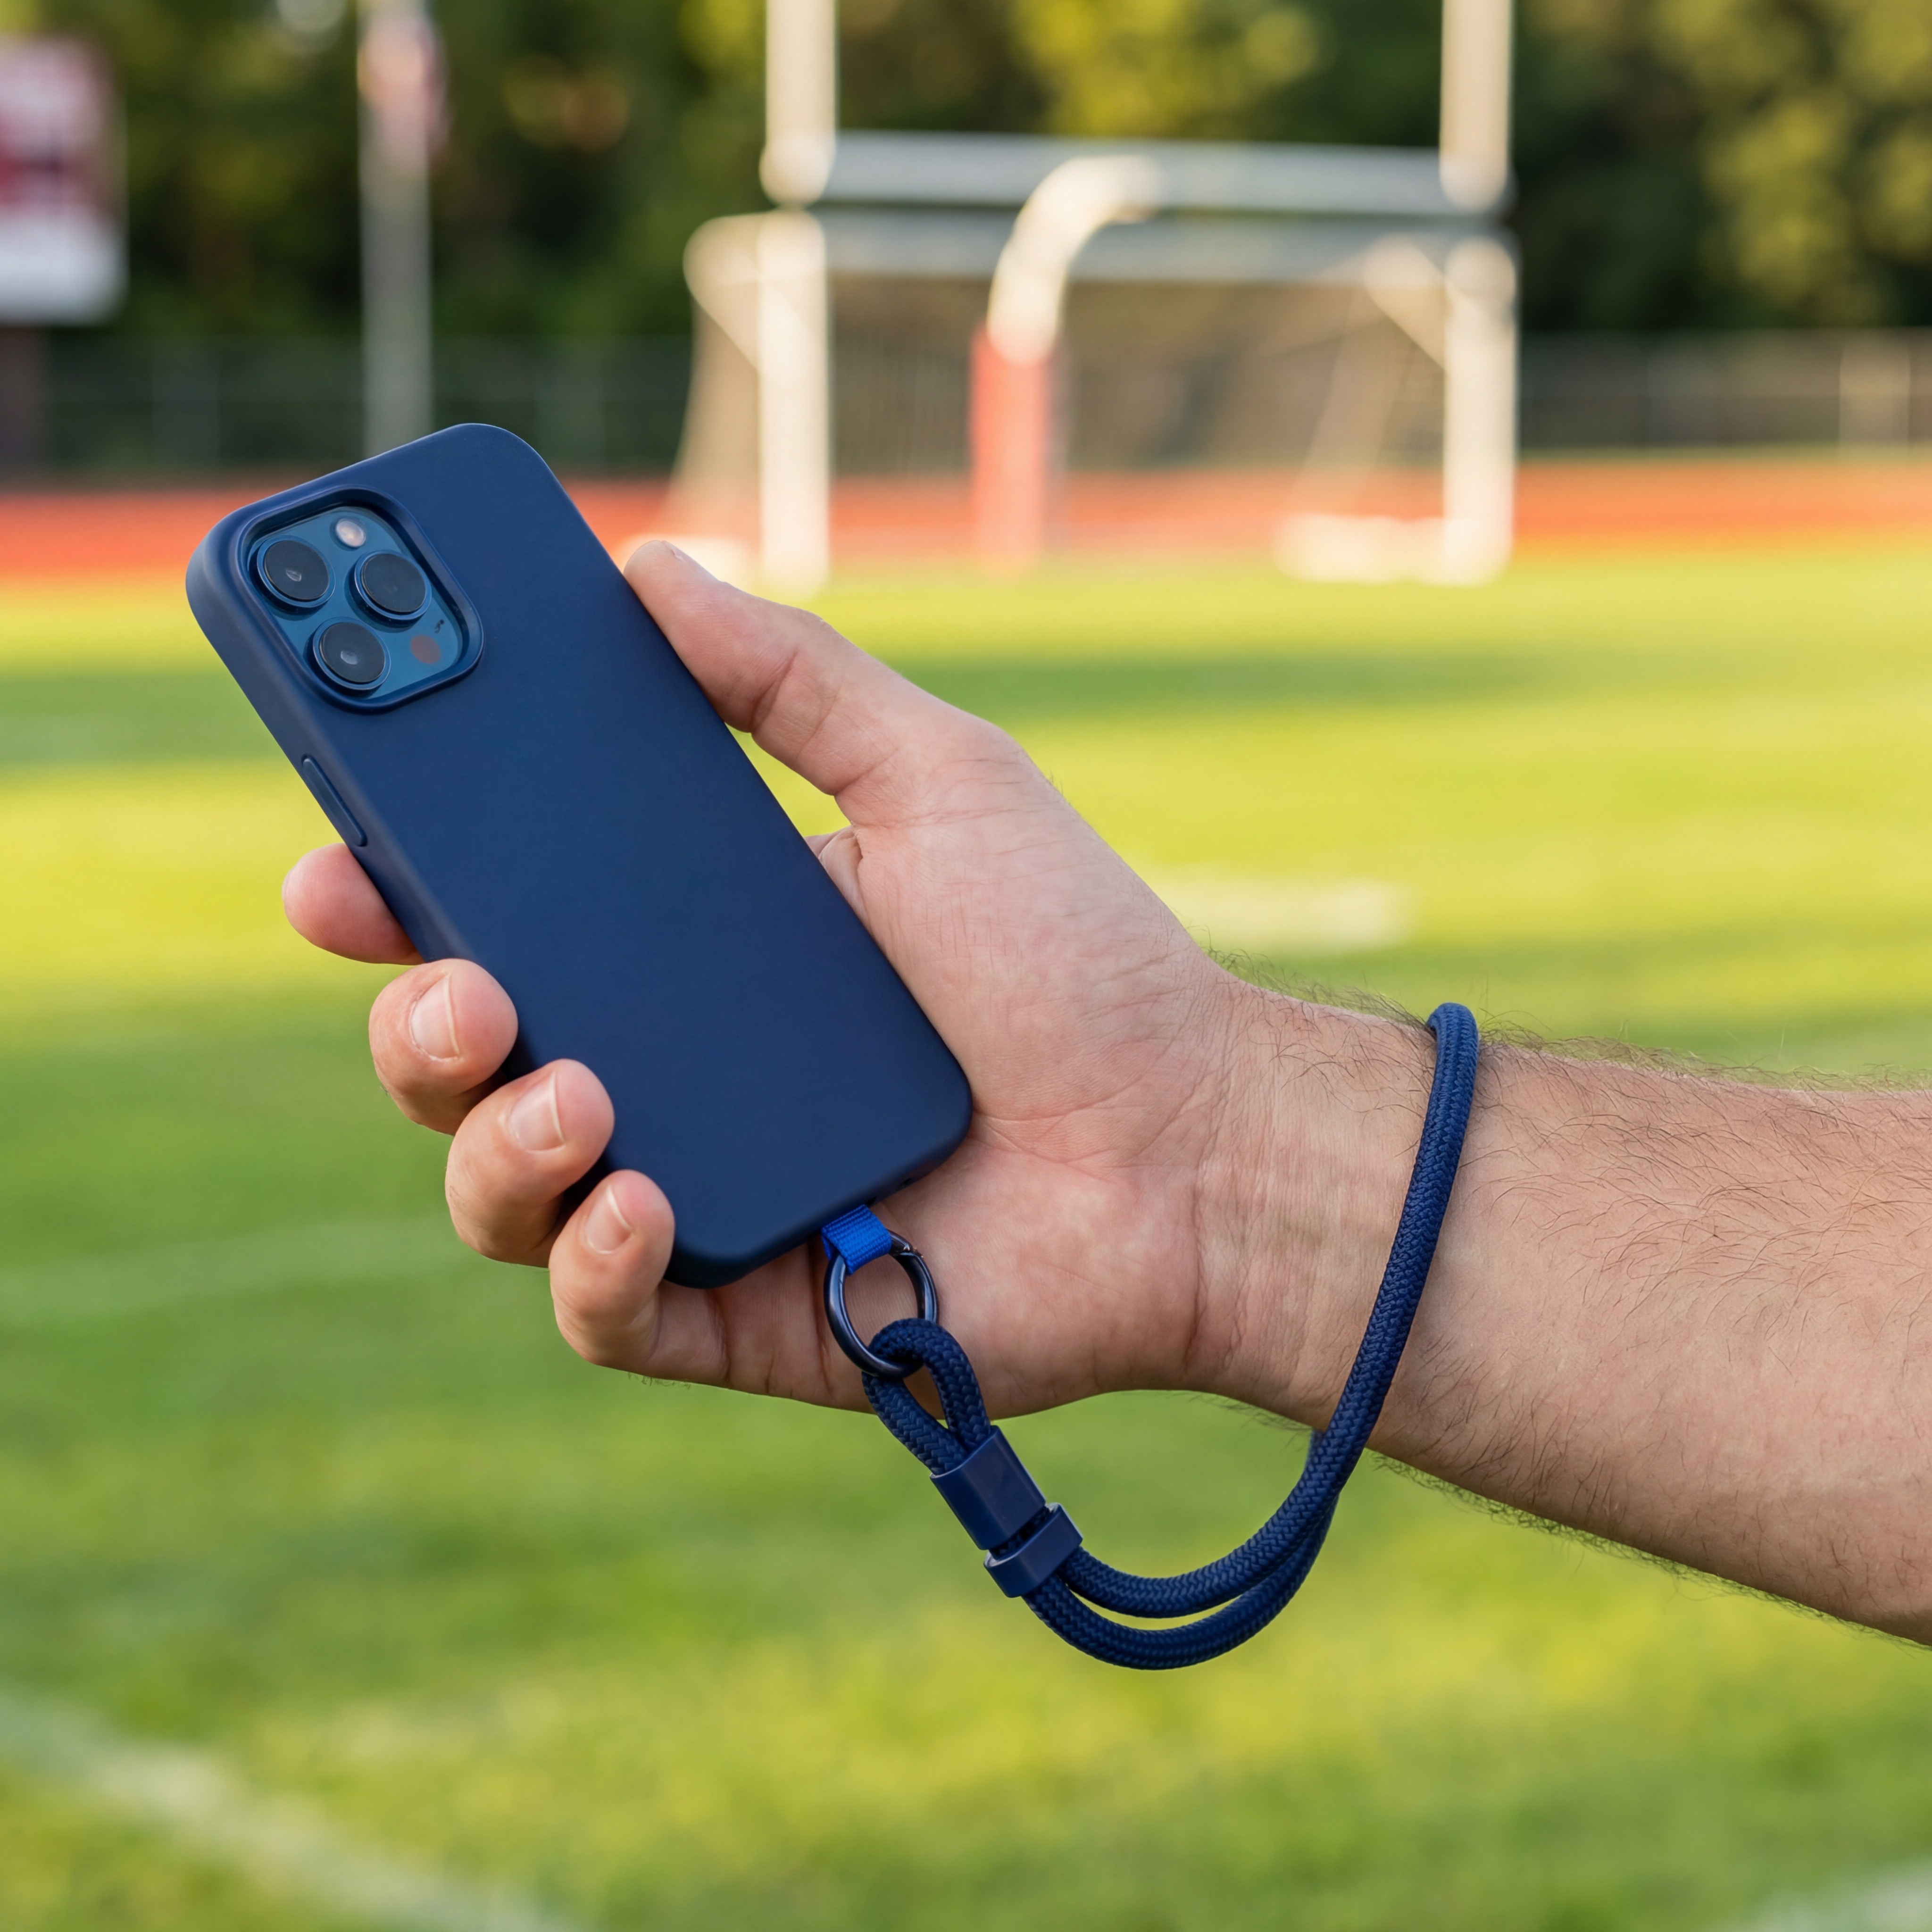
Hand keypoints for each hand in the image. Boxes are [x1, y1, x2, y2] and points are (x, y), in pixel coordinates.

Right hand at [285, 542, 1426, 1419]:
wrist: (1193, 1141)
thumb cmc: (1077, 960)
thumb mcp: (934, 780)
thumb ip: (792, 681)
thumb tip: (648, 569)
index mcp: (696, 951)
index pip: (508, 918)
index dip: (401, 888)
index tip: (343, 844)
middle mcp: (676, 1073)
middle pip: (467, 1062)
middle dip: (415, 1019)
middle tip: (455, 976)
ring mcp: (699, 1198)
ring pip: (500, 1191)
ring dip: (492, 1138)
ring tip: (572, 1081)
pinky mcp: (740, 1312)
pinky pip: (602, 1309)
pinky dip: (593, 1258)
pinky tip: (647, 1193)